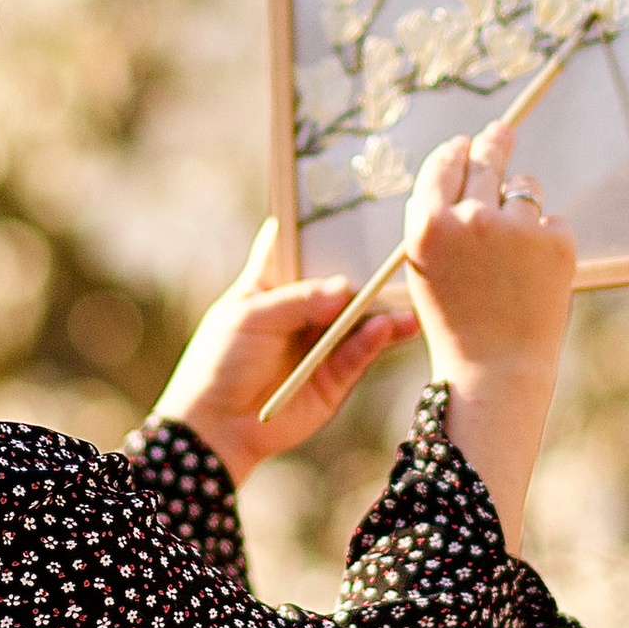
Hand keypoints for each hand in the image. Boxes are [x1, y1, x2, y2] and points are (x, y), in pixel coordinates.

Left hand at [154, 221, 416, 485]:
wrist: (217, 427)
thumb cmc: (220, 362)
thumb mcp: (249, 318)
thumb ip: (298, 300)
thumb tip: (344, 288)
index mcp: (272, 285)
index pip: (297, 245)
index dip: (319, 224)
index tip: (351, 200)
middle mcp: (303, 309)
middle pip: (340, 279)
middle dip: (366, 263)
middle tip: (398, 244)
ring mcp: (321, 342)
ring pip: (360, 316)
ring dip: (384, 304)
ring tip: (410, 289)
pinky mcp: (335, 376)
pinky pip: (362, 352)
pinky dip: (377, 338)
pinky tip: (389, 325)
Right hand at [403, 121, 574, 546]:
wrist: (496, 370)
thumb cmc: (455, 320)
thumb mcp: (426, 265)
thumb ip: (436, 215)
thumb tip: (462, 157)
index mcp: (429, 224)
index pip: (443, 164)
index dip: (456, 151)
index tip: (466, 144)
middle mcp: (471, 217)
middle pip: (487, 159)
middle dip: (494, 144)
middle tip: (501, 132)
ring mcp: (517, 228)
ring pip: (526, 188)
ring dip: (521, 205)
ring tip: (513, 253)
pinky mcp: (557, 242)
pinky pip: (553, 221)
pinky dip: (547, 240)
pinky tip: (533, 276)